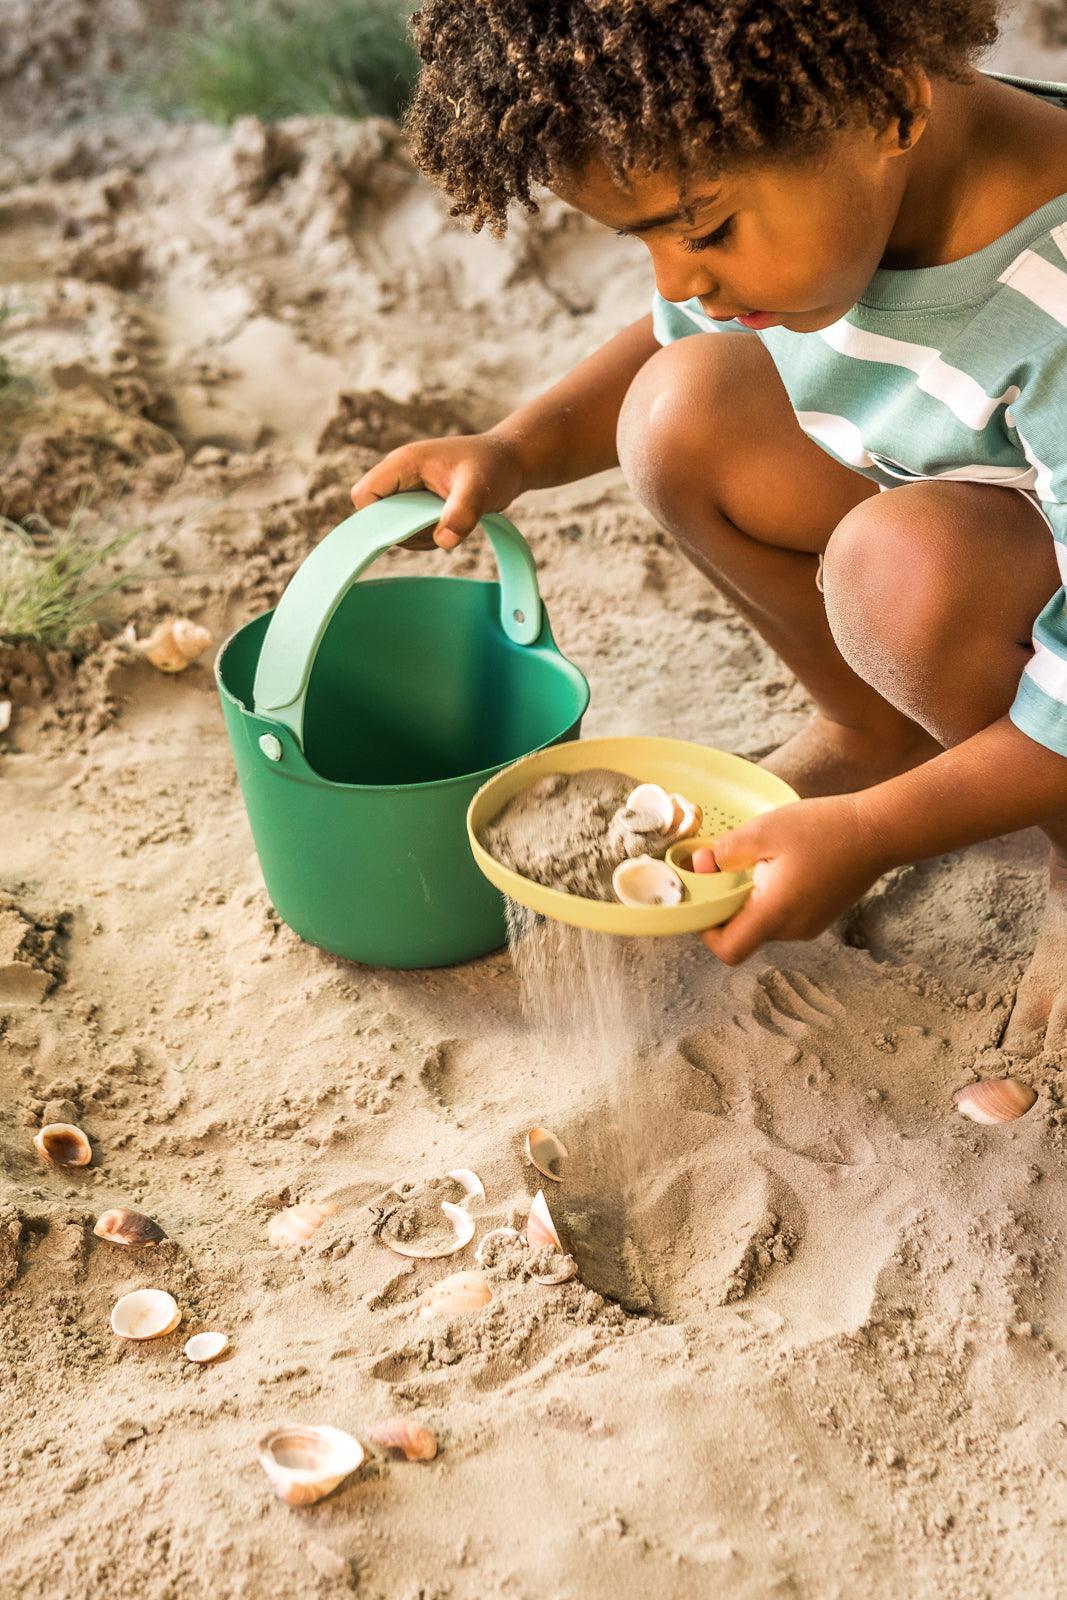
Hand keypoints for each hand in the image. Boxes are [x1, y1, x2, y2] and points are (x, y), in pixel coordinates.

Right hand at [350, 432, 526, 550]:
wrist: (509, 462)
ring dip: (417, 536)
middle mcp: (399, 475)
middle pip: (375, 515)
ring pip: (392, 526)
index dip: (377, 519)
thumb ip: (462, 513)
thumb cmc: (494, 467)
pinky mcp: (417, 502)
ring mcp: (407, 489)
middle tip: (438, 525)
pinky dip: (425, 537)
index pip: (364, 496)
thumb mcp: (480, 488)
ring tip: (449, 522)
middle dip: (403, 531)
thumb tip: (443, 541)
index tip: (410, 528)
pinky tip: (449, 525)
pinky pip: (408, 530)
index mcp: (403, 463)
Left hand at [700, 792, 889, 964]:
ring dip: (751, 896)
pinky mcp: (819, 916)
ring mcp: (808, 926)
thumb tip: (703, 866)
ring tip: (761, 859)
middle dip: (727, 902)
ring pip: (762, 922)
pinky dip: (772, 895)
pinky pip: (783, 914)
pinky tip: (783, 863)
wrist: (878, 830)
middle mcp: (791, 929)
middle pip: (743, 932)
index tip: (704, 897)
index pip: (728, 950)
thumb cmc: (824, 828)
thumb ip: (726, 852)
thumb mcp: (764, 830)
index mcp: (773, 914)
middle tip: (728, 862)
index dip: (706, 930)